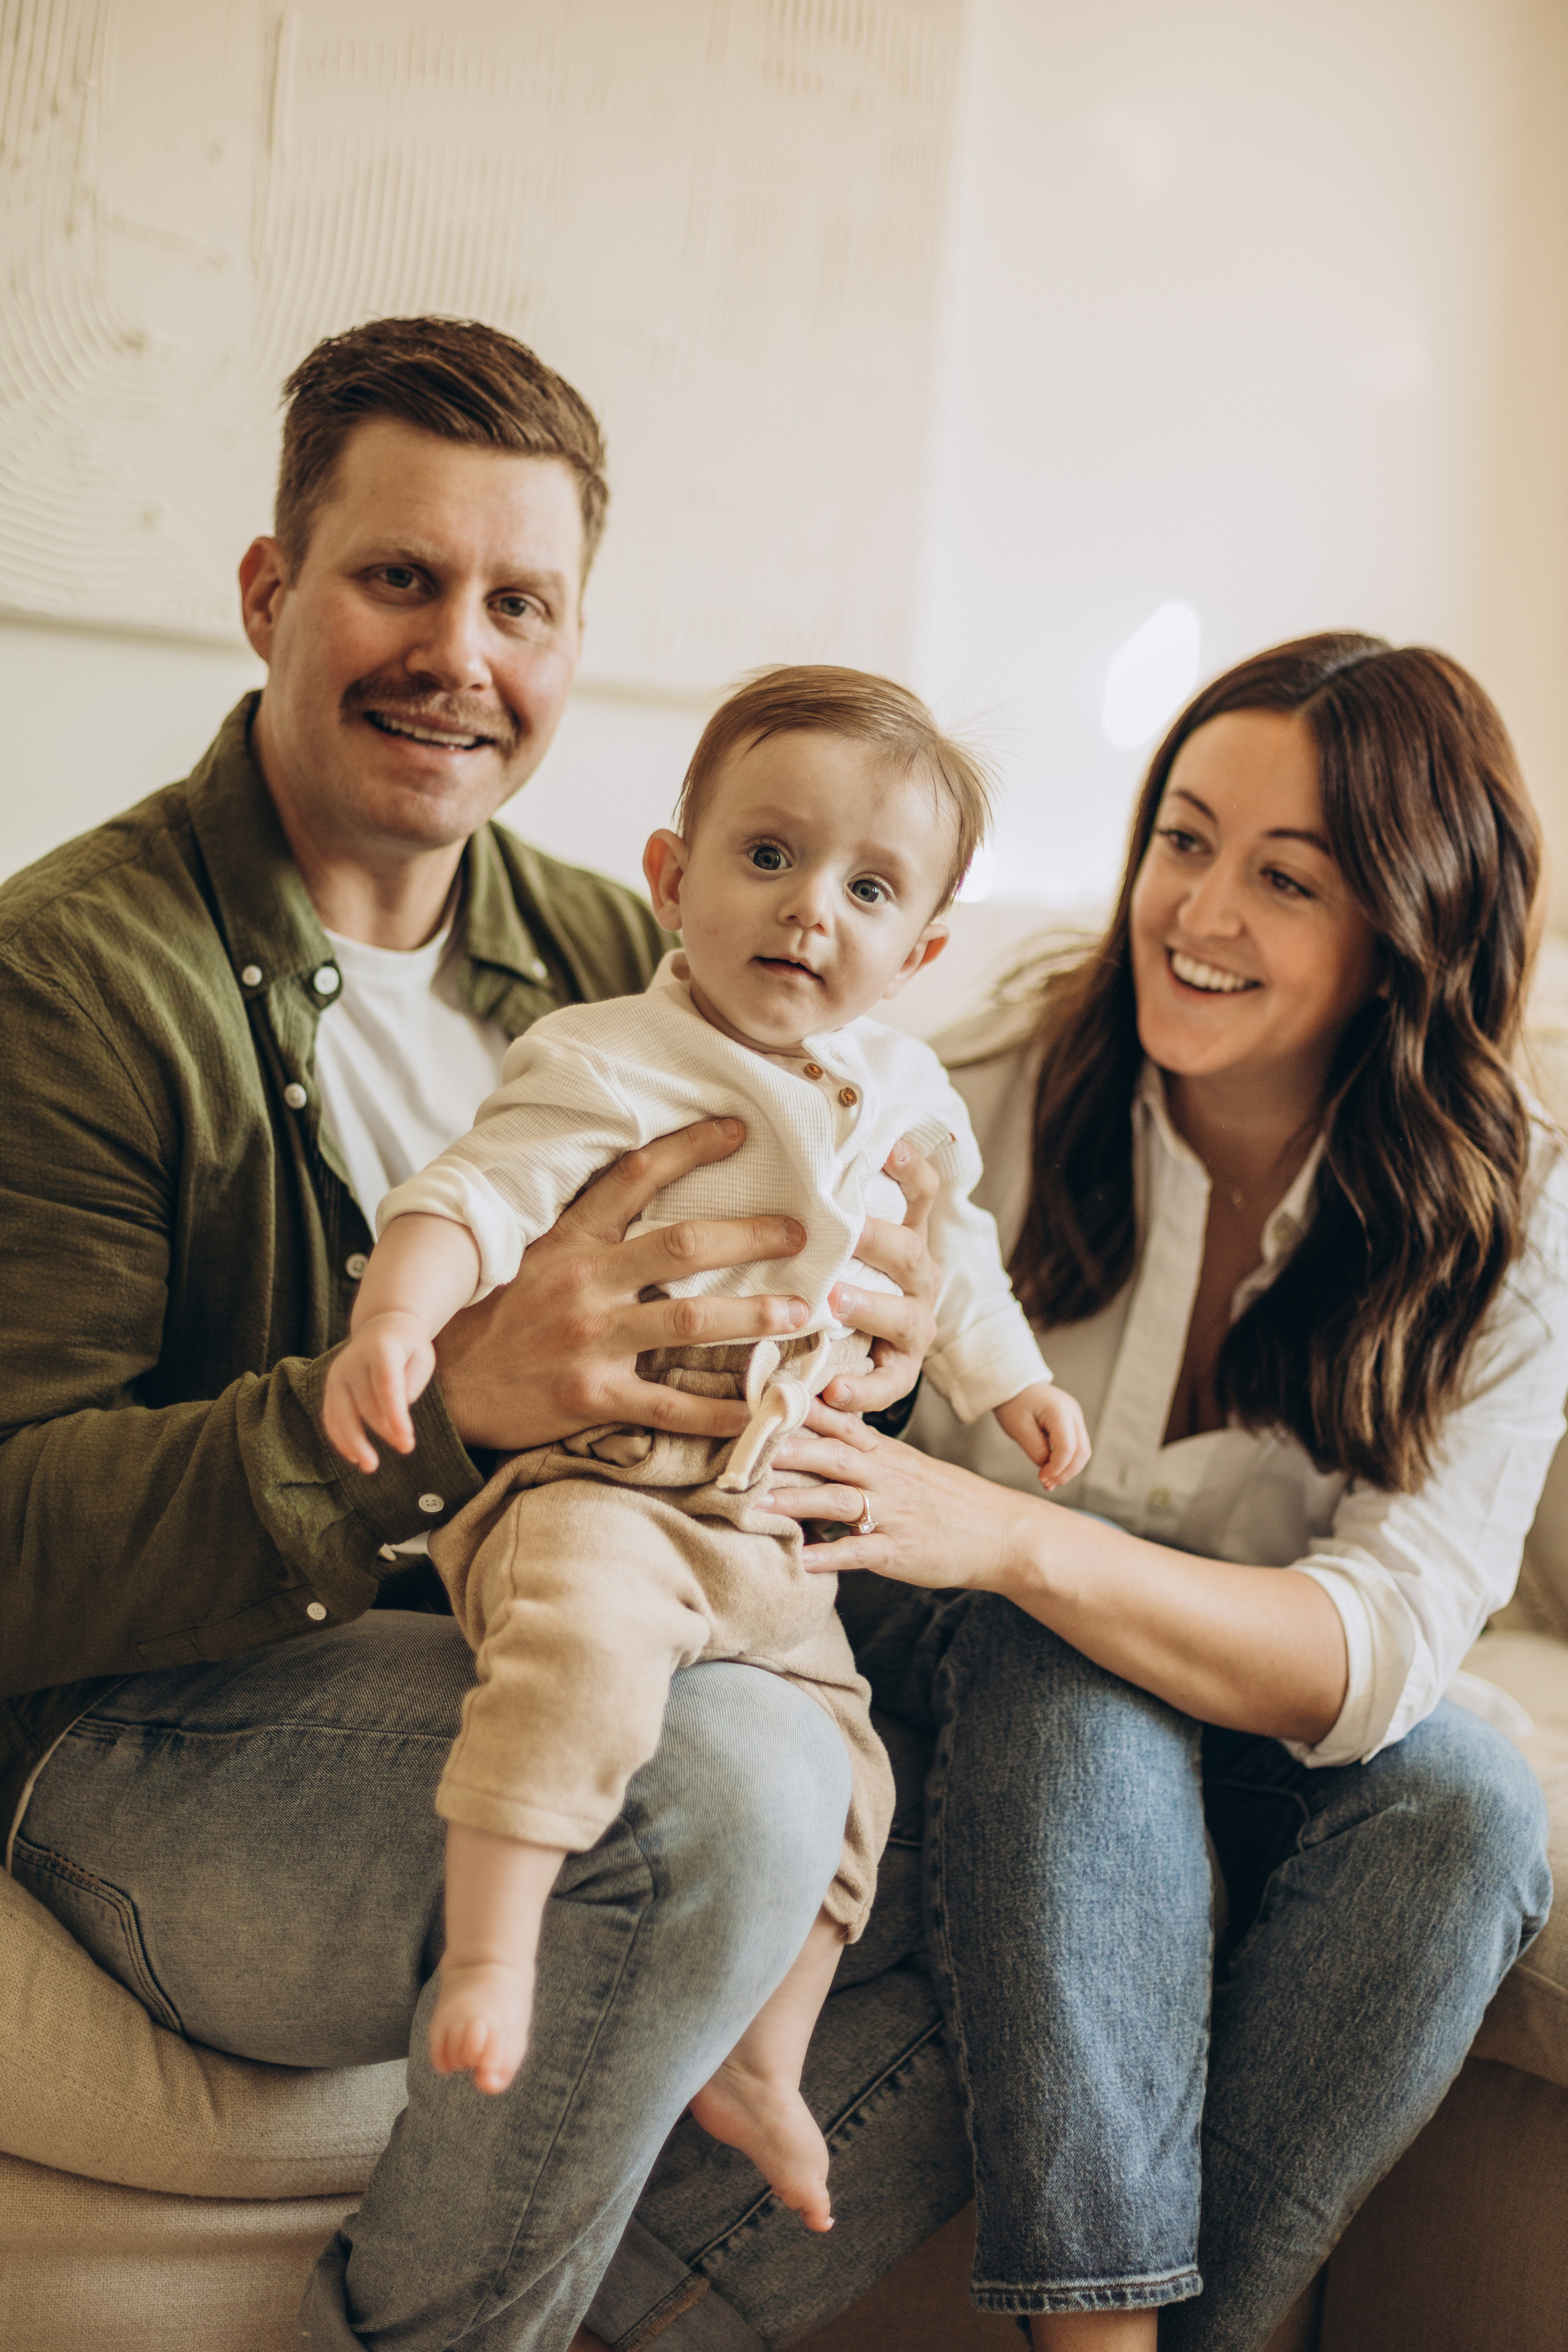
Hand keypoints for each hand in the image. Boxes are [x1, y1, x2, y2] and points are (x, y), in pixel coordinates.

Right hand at [323, 1310, 435, 1472]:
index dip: (395, 1415)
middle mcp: (352, 1361)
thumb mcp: (421, 1356)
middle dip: (386, 1430)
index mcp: (379, 1349)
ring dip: (356, 1442)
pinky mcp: (330, 1388)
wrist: (381, 1327)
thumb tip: (397, 1412)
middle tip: (406, 1447)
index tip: (406, 1439)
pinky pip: (331, 1417)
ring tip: (370, 1466)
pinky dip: (340, 1439)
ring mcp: (337, 1375)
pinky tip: (354, 1456)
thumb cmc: (407, 1347)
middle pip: (366, 1404)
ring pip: (342, 1415)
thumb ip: (411, 1382)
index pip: (386, 1386)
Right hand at [432, 1118, 813, 1452]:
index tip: (739, 1129)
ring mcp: (589, 1340)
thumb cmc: (490, 1317)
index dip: (690, 1147)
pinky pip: (670, 1404)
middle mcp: (583, 1282)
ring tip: (801, 1312)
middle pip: (683, 1246)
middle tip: (800, 1231)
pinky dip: (719, 1409)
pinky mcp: (590, 1395)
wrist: (439, 1388)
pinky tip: (758, 1409)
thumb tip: (635, 1186)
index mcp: (568, 1239)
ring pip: (690, 1322)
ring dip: (754, 1316)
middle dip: (750, 1237)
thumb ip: (579, 1226)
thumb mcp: (526, 1254)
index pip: (634, 1176)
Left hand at [765, 1422, 1041, 1592]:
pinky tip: (800, 1560)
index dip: (802, 1413)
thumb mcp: (909, 1467)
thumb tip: (818, 1441)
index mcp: (886, 1455)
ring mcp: (894, 1514)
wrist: (1003, 1533)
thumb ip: (865, 1455)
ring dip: (797, 1502)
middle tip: (744, 1449)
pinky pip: (861, 1553)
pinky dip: (830, 1556)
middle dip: (788, 1451)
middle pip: (832, 1456)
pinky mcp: (901, 1551)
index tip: (764, 1401)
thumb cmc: (951, 1501)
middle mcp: (887, 1478)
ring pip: (840, 1501)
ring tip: (758, 1506)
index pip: (840, 1424)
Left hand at [807, 1137, 939, 1426]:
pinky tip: (832, 1390)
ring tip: (837, 1300)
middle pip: (909, 1252)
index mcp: (906, 1240)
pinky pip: (888, 1384)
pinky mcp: (900, 1372)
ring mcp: (913, 1326)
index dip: (910, 1166)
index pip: (920, 1193)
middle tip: (845, 1229)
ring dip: (870, 1306)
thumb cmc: (837, 1280)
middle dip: (878, 1239)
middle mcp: (918, 1279)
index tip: (887, 1144)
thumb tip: (780, 1137)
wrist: (863, 1353)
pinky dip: (861, 1389)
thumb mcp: (837, 1242)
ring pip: (904, 1316)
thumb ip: (824, 1206)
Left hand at [993, 1380, 1091, 1491]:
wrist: (1014, 1384)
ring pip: (1083, 1451)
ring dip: (1069, 1469)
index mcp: (1060, 1411)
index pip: (1068, 1448)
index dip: (1057, 1468)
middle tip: (1047, 1484)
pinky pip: (1076, 1446)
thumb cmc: (1013, 1403)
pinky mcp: (1071, 1422)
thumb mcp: (1019, 1428)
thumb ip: (1036, 1449)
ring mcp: (1075, 1417)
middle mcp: (1073, 1413)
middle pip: (1082, 1451)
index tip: (1041, 1478)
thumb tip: (1049, 1468)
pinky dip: (1067, 1461)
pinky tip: (1052, 1471)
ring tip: (1049, 1481)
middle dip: (1066, 1472)